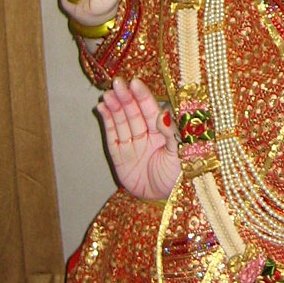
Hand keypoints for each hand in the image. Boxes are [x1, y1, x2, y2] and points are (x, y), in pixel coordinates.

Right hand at [97, 77, 180, 200]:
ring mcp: (132, 143)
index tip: (134, 82)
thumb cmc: (178, 177)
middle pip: (134, 112)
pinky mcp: (119, 155)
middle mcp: (147, 134)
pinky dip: (107, 121)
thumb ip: (172, 134)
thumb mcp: (181, 154)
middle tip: (117, 83)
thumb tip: (164, 114)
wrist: (164, 200)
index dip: (142, 96)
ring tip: (108, 93)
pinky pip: (112, 135)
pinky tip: (103, 107)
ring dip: (114, 106)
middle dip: (126, 98)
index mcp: (163, 131)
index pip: (151, 109)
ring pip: (122, 120)